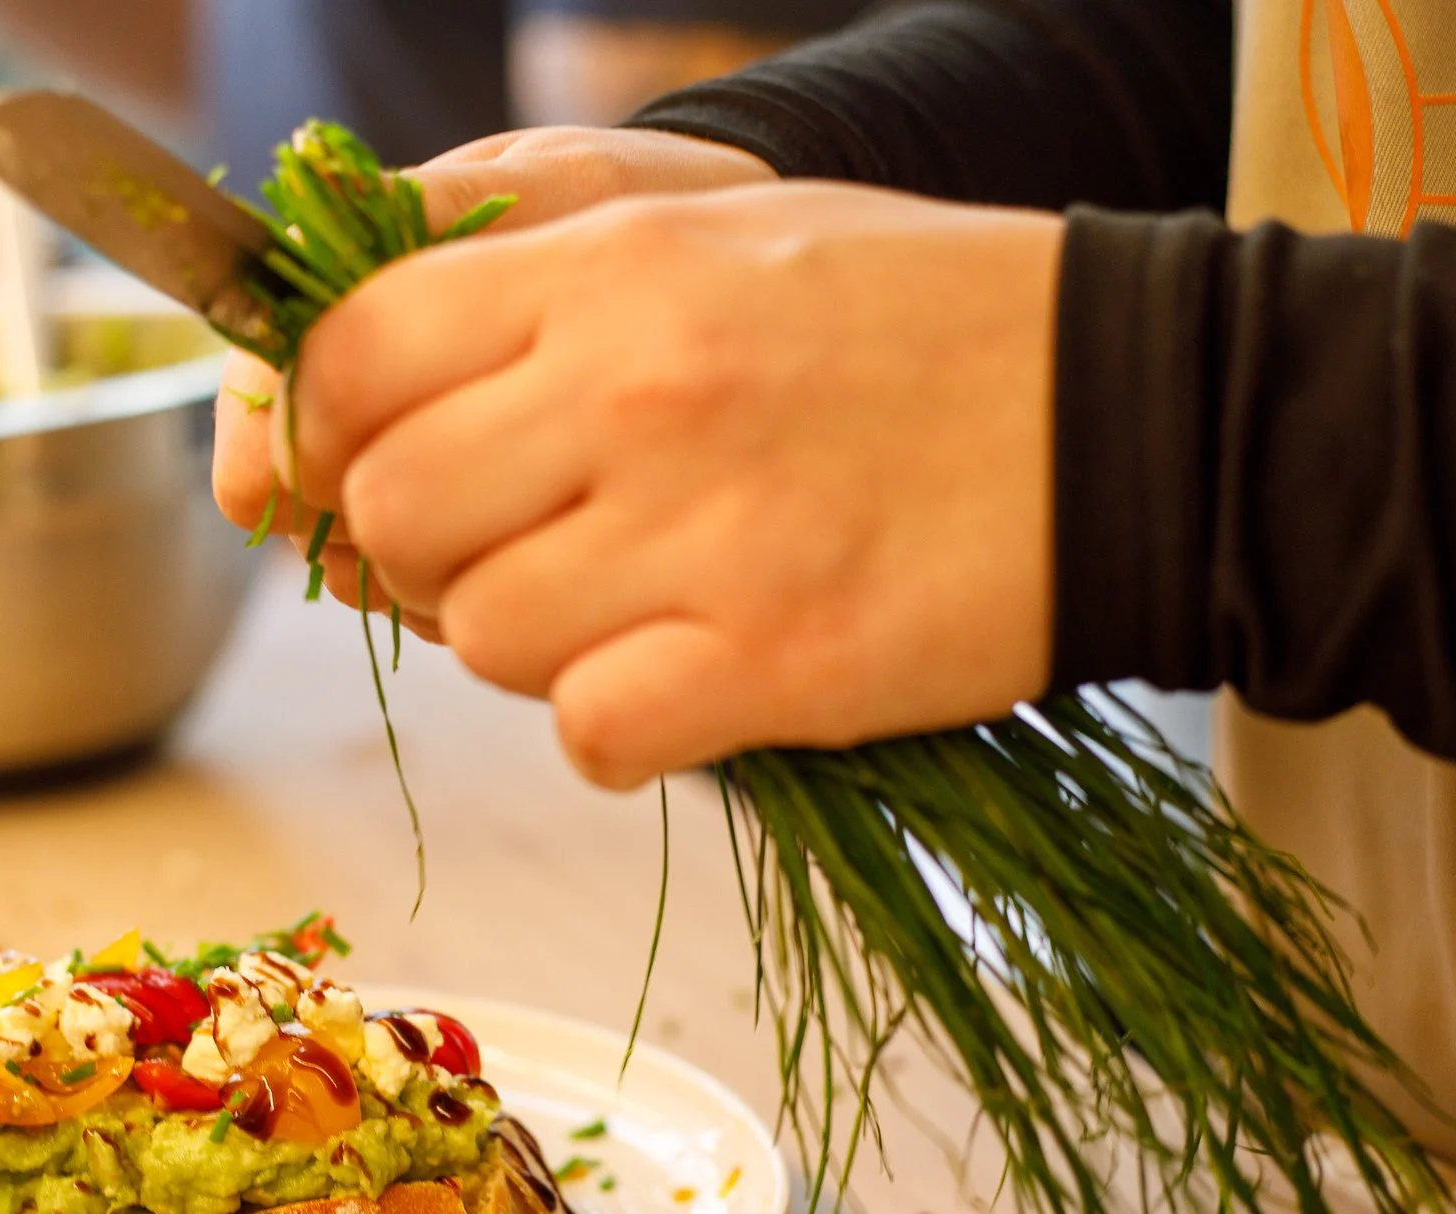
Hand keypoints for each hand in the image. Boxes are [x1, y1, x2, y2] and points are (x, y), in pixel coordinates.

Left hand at [273, 184, 1062, 788]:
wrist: (1131, 411)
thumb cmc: (905, 323)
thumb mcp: (702, 236)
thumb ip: (518, 294)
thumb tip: (333, 401)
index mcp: (608, 265)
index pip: (348, 358)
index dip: (324, 435)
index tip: (365, 473)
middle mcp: (634, 386)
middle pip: (387, 514)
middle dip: (427, 556)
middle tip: (527, 547)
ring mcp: (704, 529)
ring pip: (480, 638)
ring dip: (533, 645)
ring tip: (638, 604)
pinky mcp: (774, 658)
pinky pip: (588, 735)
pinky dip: (621, 728)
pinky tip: (694, 677)